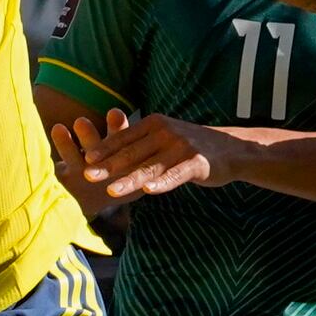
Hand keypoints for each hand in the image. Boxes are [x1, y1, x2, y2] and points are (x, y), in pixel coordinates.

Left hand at [46, 109, 227, 200]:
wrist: (230, 148)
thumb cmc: (189, 146)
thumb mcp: (163, 138)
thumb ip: (139, 144)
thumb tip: (107, 155)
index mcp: (154, 123)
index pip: (124, 138)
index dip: (104, 149)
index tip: (84, 160)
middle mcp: (166, 132)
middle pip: (132, 152)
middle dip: (108, 165)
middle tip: (87, 176)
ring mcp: (182, 146)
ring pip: (150, 166)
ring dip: (129, 180)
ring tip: (111, 191)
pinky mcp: (197, 162)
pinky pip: (176, 174)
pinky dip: (163, 183)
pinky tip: (150, 191)